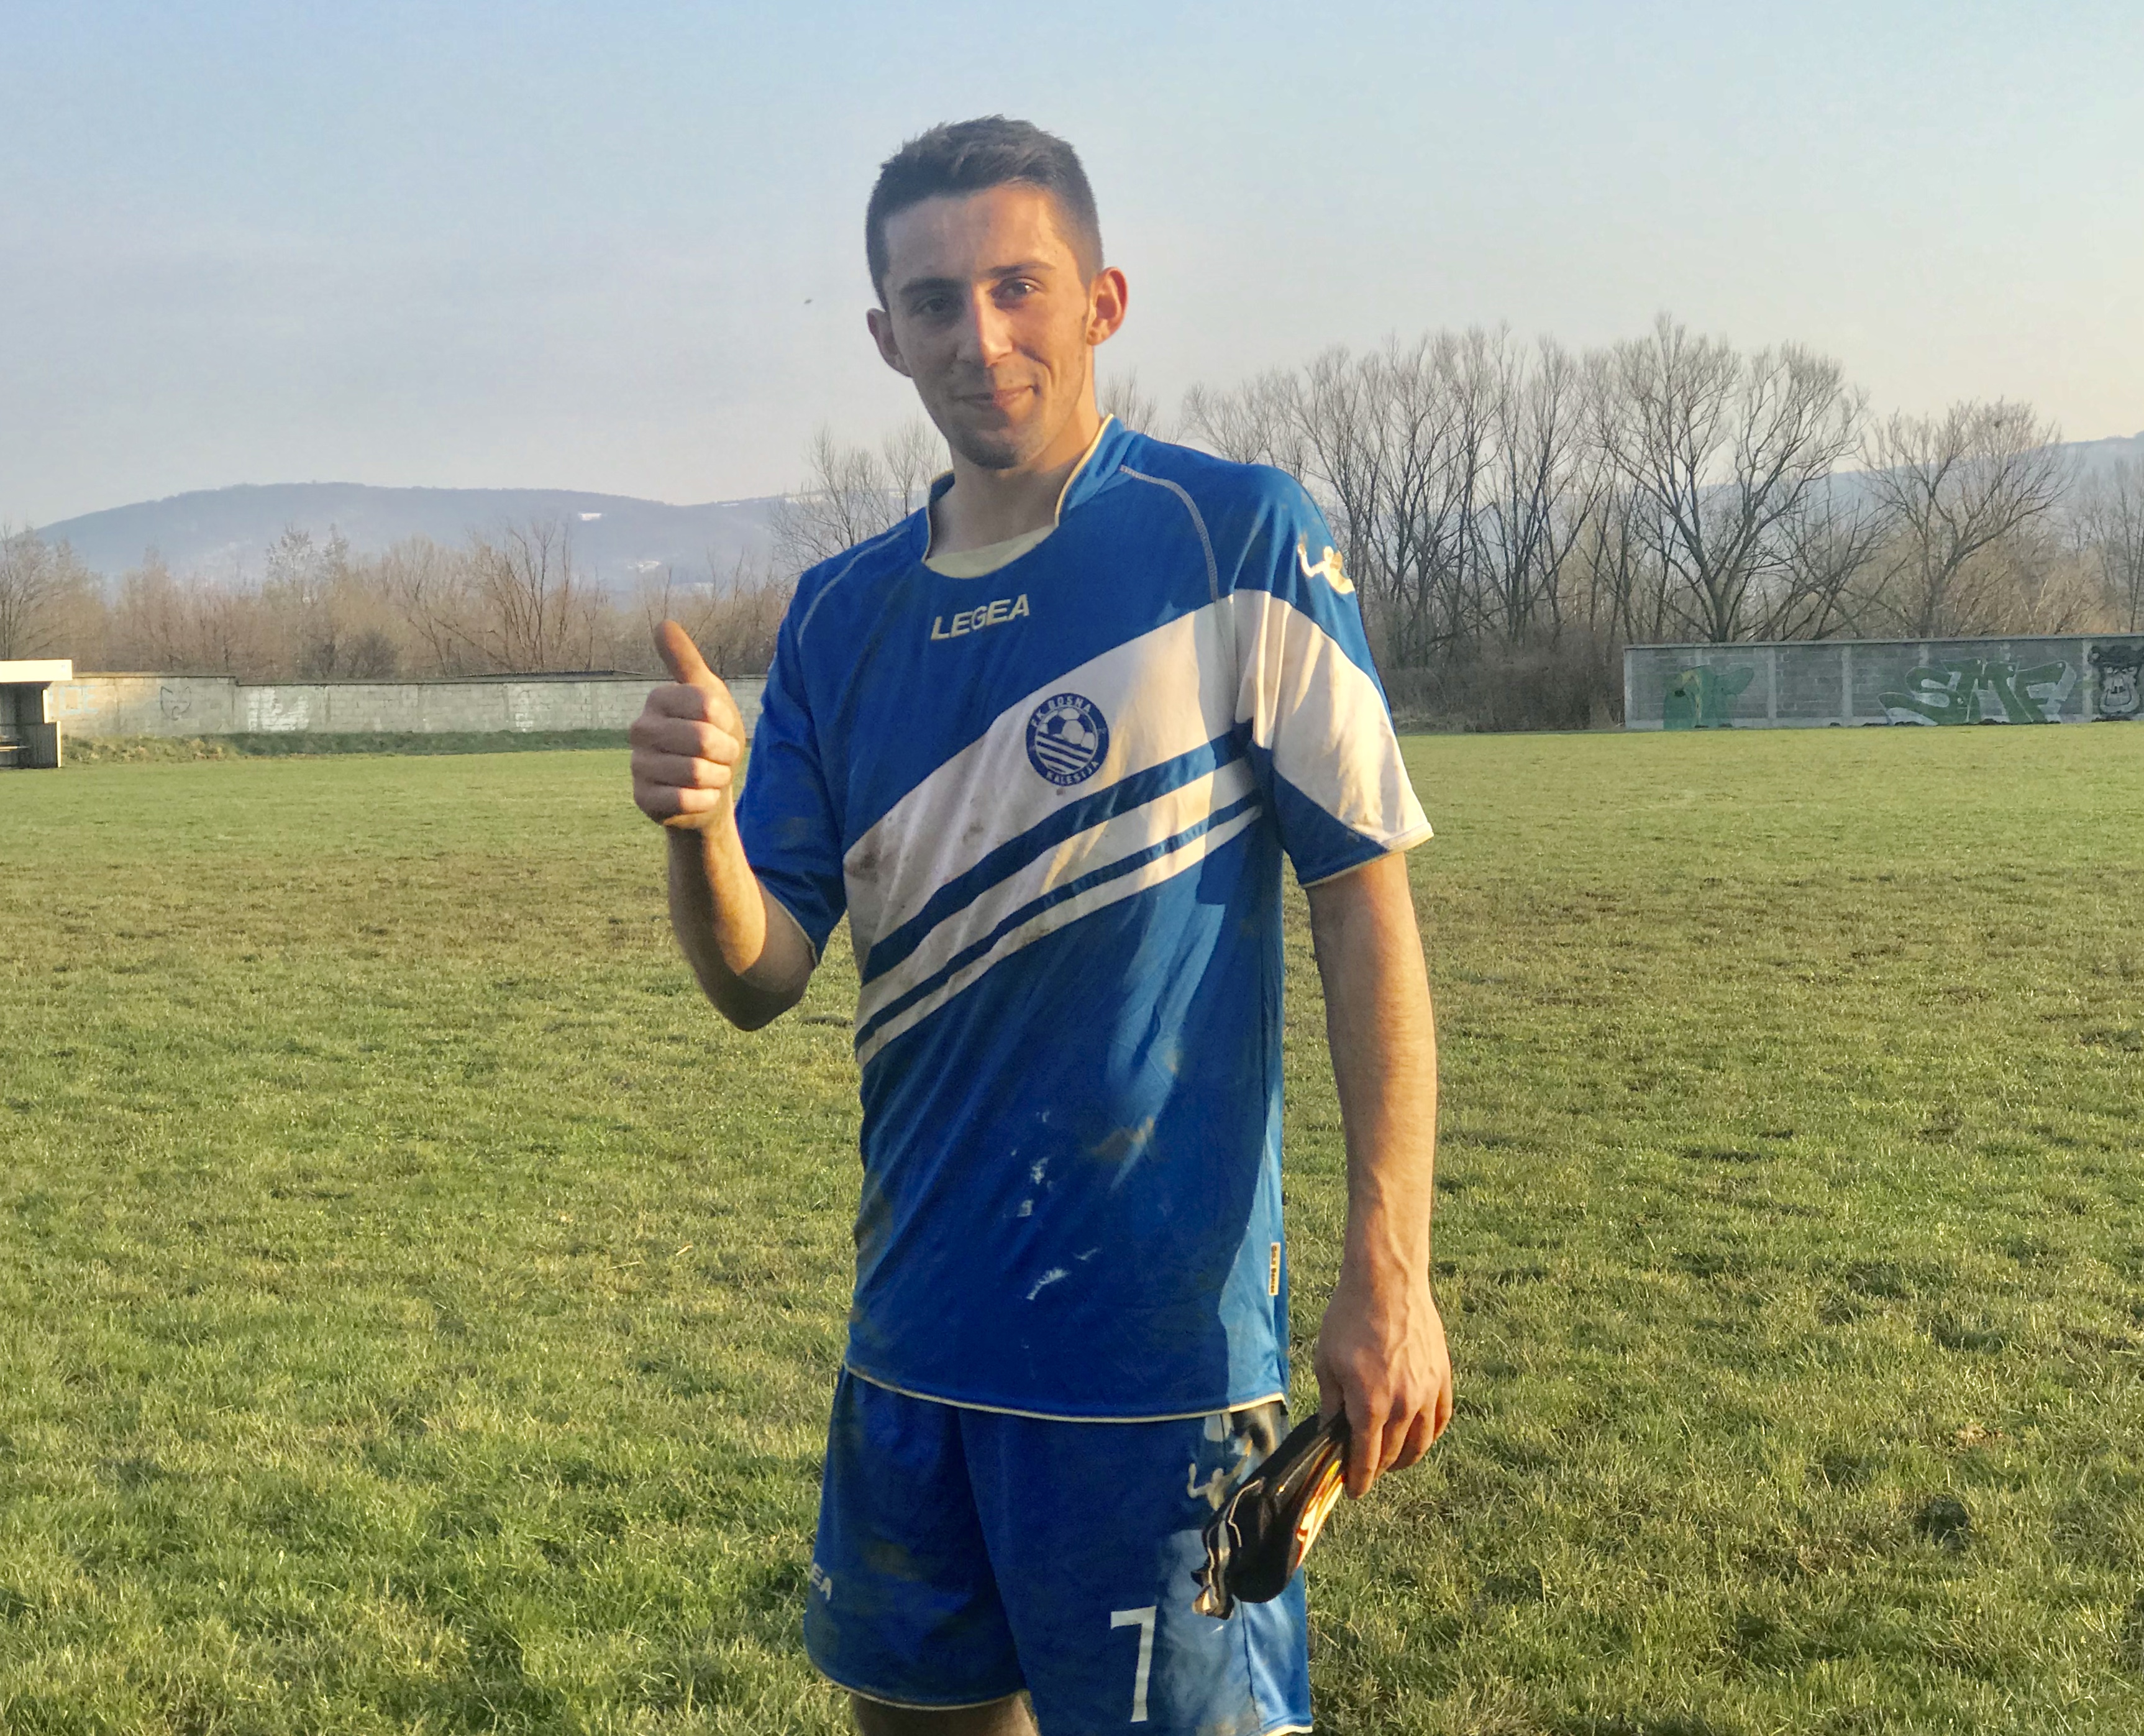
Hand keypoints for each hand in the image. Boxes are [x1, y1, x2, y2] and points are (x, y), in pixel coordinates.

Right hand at [631, 621, 746, 830]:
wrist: (709, 787)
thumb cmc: (712, 736)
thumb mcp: (709, 695)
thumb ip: (688, 662)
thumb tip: (662, 624)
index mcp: (658, 699)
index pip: (707, 705)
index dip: (726, 721)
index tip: (723, 726)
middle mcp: (640, 729)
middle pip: (701, 739)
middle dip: (726, 752)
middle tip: (722, 755)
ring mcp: (638, 765)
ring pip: (695, 772)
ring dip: (717, 777)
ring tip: (711, 774)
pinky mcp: (642, 798)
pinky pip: (686, 799)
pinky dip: (705, 800)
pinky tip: (701, 795)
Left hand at [1313, 1257, 1452, 1498]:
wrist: (1386, 1282)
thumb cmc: (1348, 1319)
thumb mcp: (1326, 1363)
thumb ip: (1331, 1403)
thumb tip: (1330, 1431)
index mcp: (1370, 1405)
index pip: (1366, 1459)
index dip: (1359, 1480)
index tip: (1354, 1490)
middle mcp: (1403, 1406)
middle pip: (1394, 1454)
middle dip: (1379, 1468)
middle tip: (1368, 1470)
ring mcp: (1428, 1392)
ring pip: (1422, 1443)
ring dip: (1407, 1457)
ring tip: (1394, 1459)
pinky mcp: (1443, 1377)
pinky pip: (1442, 1418)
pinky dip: (1431, 1434)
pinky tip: (1421, 1437)